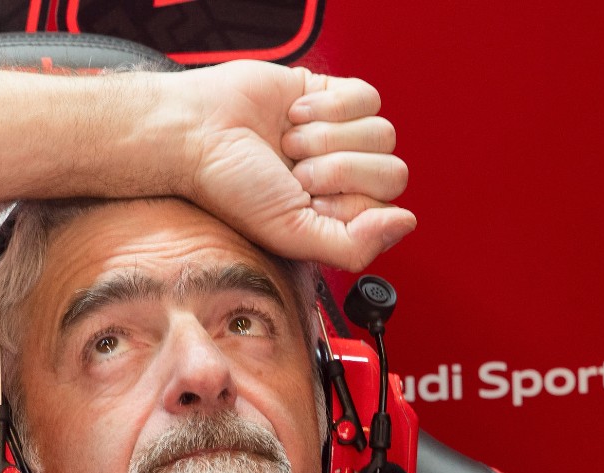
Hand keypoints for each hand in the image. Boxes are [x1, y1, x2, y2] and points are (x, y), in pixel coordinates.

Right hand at [172, 62, 415, 271]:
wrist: (197, 132)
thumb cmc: (231, 186)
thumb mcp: (292, 234)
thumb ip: (352, 246)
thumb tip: (406, 223)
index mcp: (339, 215)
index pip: (386, 211)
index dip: (346, 204)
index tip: (305, 202)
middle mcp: (345, 178)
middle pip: (392, 172)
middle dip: (338, 171)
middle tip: (295, 171)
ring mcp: (342, 136)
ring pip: (384, 134)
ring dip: (329, 138)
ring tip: (290, 143)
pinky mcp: (333, 95)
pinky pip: (369, 98)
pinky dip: (330, 105)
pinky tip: (296, 114)